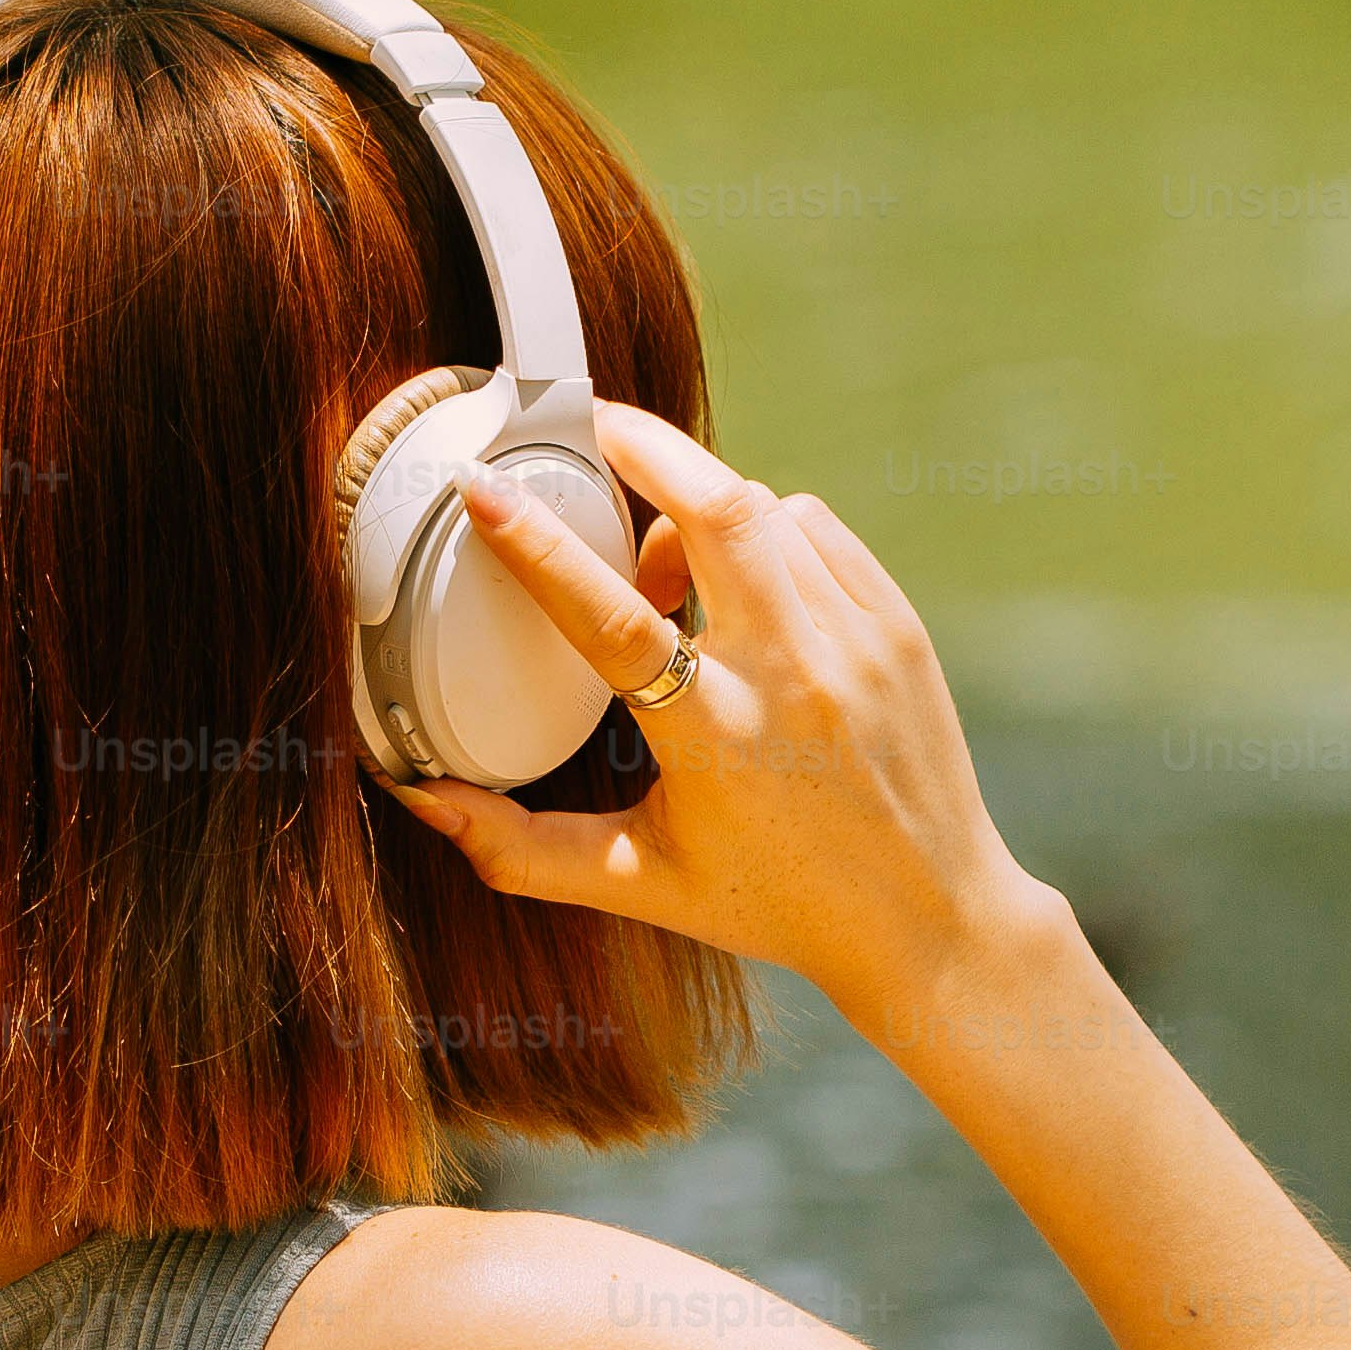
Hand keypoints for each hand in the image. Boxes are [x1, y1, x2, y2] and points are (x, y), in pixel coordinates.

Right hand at [384, 405, 1059, 1019]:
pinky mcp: (897, 625)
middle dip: (642, 444)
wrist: (931, 920)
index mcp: (715, 740)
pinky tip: (737, 584)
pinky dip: (764, 531)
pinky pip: (816, 528)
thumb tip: (418, 798)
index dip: (541, 547)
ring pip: (763, 508)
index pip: (613, 623)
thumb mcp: (641, 883)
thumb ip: (519, 848)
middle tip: (584, 429)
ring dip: (697, 507)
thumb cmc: (776, 904)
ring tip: (661, 566)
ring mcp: (855, 642)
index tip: (485, 487)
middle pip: (715, 510)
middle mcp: (792, 677)